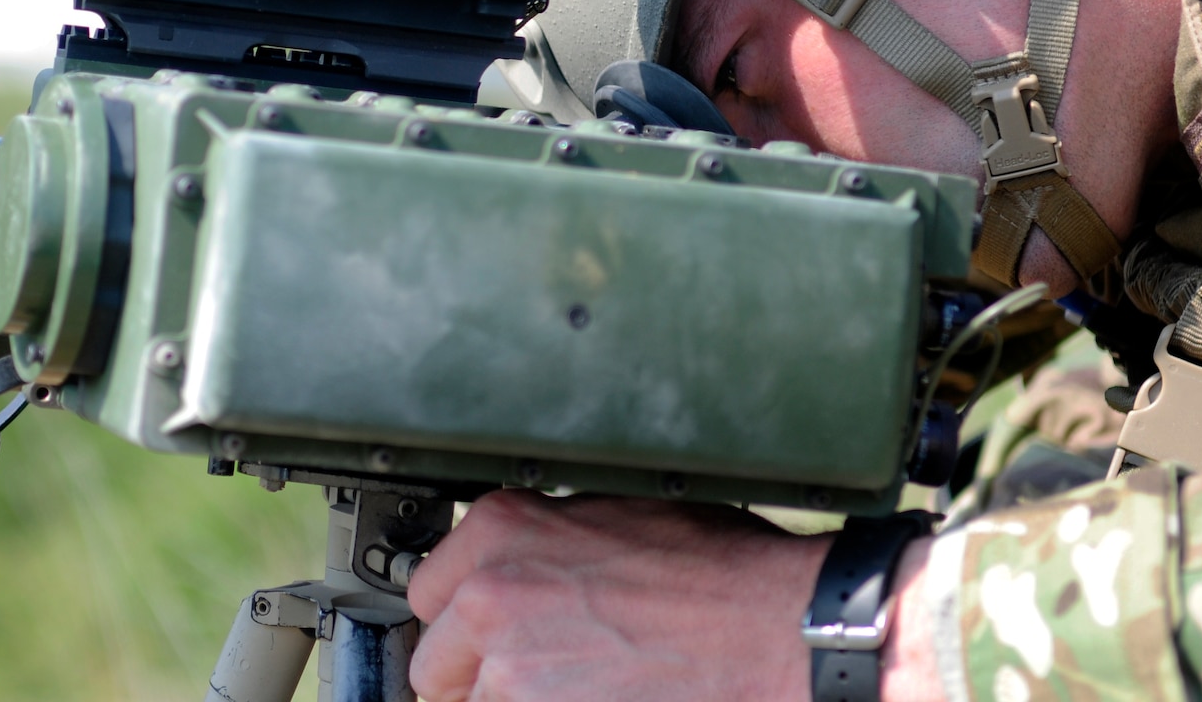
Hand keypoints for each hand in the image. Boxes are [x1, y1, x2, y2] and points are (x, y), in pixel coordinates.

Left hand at [405, 489, 828, 701]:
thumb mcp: (611, 517)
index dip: (461, 622)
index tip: (479, 638)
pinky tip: (591, 697)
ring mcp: (509, 668)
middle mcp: (490, 594)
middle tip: (531, 676)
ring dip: (507, 701)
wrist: (772, 630)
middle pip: (436, 662)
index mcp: (500, 529)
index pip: (429, 592)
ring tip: (572, 688)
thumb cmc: (717, 573)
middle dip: (473, 675)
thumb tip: (518, 566)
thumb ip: (541, 543)